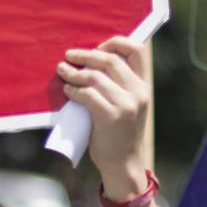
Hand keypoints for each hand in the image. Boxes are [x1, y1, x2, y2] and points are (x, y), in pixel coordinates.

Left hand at [55, 37, 149, 196]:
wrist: (123, 164)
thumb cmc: (119, 133)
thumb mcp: (127, 104)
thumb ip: (118, 84)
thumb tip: (91, 60)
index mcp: (143, 85)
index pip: (137, 49)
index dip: (115, 43)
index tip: (96, 47)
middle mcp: (138, 92)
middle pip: (110, 60)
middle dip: (86, 55)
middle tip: (69, 56)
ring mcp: (126, 105)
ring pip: (95, 77)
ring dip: (74, 73)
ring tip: (62, 72)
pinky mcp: (111, 117)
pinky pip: (88, 95)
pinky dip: (74, 90)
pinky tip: (67, 90)